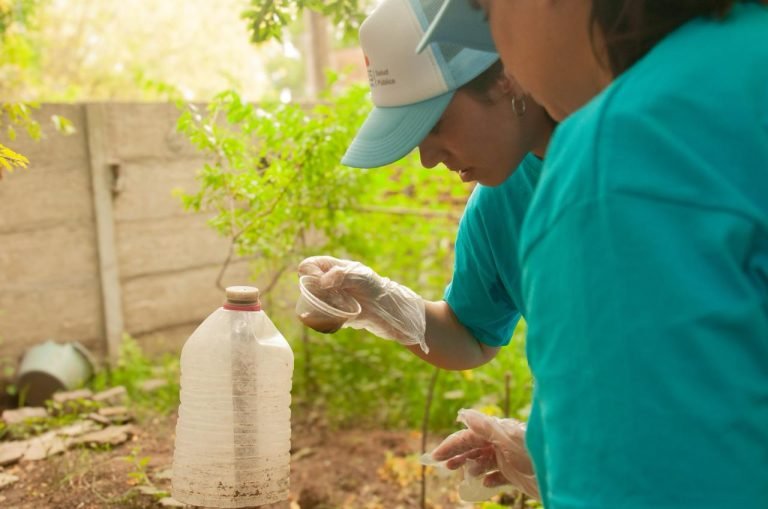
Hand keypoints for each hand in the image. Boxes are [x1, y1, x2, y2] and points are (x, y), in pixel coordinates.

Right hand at [298, 256, 427, 352]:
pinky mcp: (339, 315)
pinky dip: (324, 321)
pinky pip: (322, 318)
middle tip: (333, 299)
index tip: (322, 284)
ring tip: (339, 311)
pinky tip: (338, 322)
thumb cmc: (380, 291)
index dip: (309, 273)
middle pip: (308, 286)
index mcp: (336, 268)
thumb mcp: (362, 278)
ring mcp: (335, 299)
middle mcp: (333, 283)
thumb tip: (321, 281)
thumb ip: (341, 275)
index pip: (309, 265)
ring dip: (320, 309)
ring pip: (313, 303)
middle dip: (315, 294)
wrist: (396, 315)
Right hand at [430, 409, 538, 498]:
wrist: (561, 477)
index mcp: (499, 432)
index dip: (452, 444)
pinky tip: (485, 484)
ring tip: (463, 474)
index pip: (469, 436)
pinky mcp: (517, 474)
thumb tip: (464, 413)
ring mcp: (509, 459)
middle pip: (475, 447)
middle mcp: (502, 443)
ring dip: (472, 466)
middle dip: (459, 455)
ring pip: (485, 460)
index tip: (436, 456)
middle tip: (445, 465)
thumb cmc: (536, 455)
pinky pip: (499, 475)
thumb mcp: (510, 441)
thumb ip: (487, 427)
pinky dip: (490, 478)